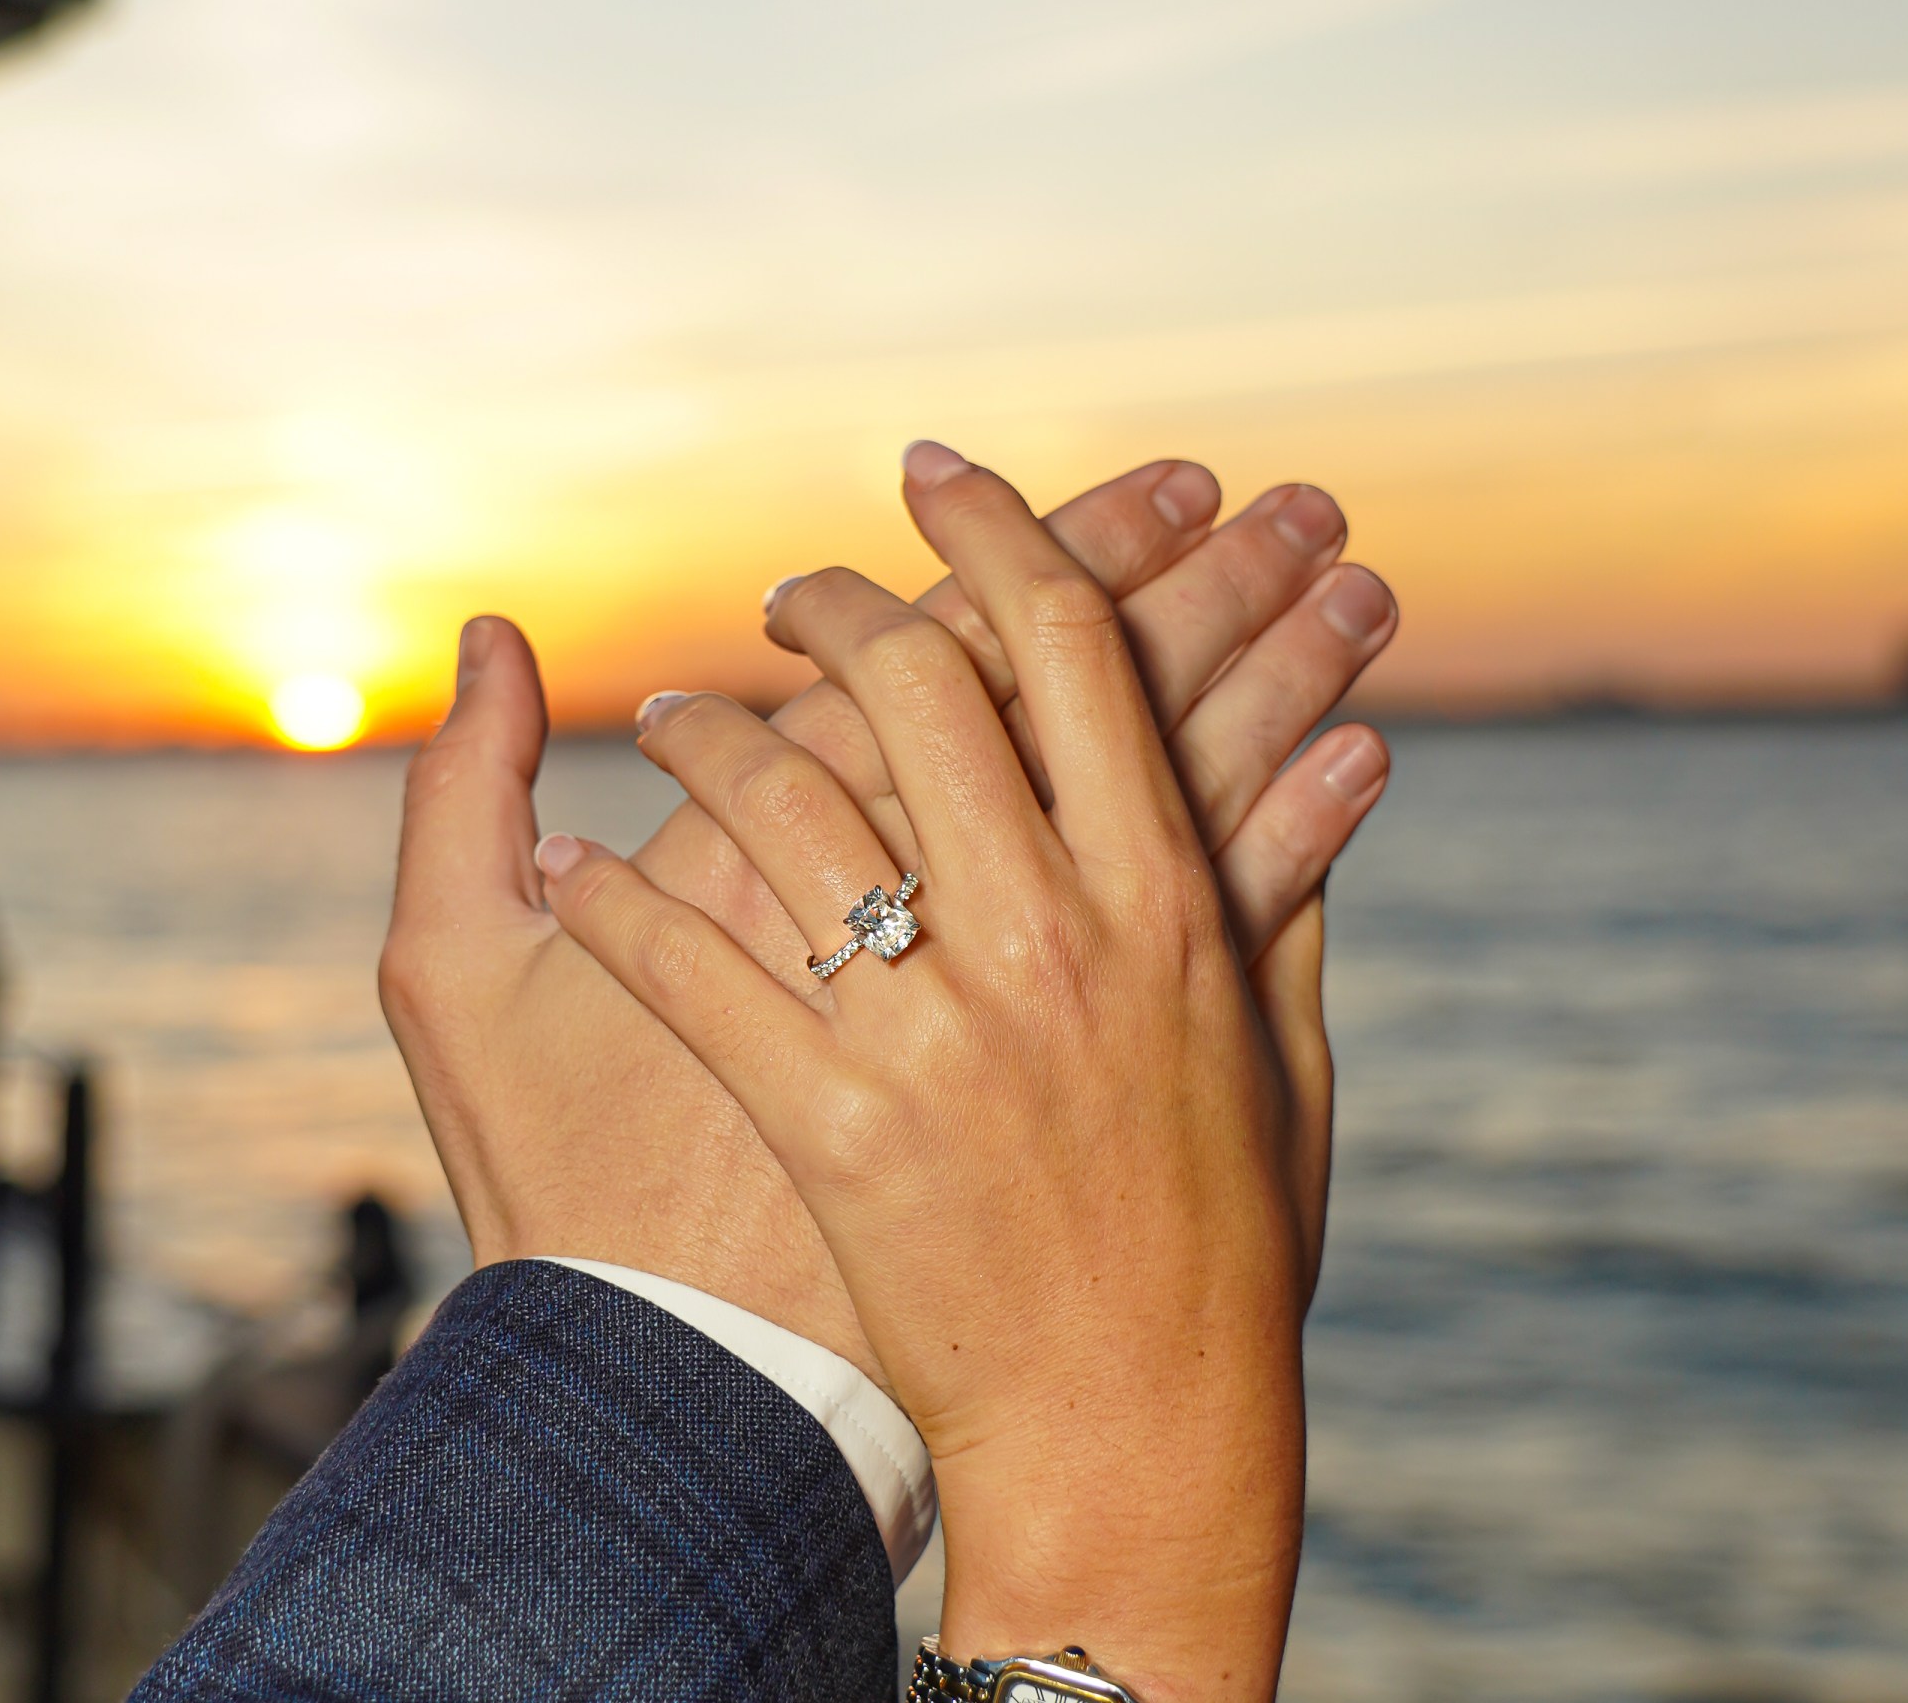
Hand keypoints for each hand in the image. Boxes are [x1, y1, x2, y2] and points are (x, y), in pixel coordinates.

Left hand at [536, 444, 1350, 1697]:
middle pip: (919, 690)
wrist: (1144, 1435)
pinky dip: (619, 900)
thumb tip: (1338, 751)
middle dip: (834, 607)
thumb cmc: (1227, 1248)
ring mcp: (941, 1032)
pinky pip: (696, 974)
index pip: (1072, 652)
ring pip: (786, 810)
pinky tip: (570, 852)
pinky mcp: (839, 1130)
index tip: (933, 473)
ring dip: (705, 735)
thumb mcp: (1286, 1053)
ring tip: (663, 715)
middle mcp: (1054, 938)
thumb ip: (1291, 891)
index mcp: (1165, 899)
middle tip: (780, 590)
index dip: (1003, 530)